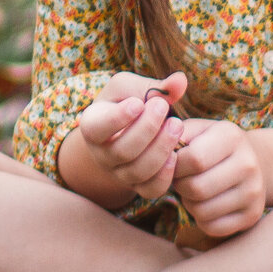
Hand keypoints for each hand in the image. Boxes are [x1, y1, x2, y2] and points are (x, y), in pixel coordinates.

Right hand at [61, 72, 187, 206]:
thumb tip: (180, 81)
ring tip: (177, 125)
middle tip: (163, 107)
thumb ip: (153, 86)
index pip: (96, 128)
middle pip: (122, 151)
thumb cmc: (127, 102)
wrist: (128, 130)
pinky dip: (165, 175)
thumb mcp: (132, 88)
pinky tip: (176, 154)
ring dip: (160, 148)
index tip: (137, 104)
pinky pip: (151, 190)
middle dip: (146, 129)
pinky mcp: (139, 186)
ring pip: (137, 171)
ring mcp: (120, 173)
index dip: (116, 119)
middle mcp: (102, 155)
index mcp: (93, 126)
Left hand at [170, 117, 266, 239]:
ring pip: (202, 211)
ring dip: (190, 204)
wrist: (254, 162)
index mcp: (233, 137)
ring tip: (196, 191)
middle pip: (196, 188)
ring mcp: (254, 191)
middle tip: (184, 180)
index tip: (177, 164)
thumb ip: (175, 135)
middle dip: (181, 186)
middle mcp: (249, 163)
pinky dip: (202, 219)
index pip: (193, 160)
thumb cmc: (213, 146)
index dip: (176, 166)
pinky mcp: (252, 215)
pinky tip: (208, 204)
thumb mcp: (198, 131)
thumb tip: (161, 152)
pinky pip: (213, 227)